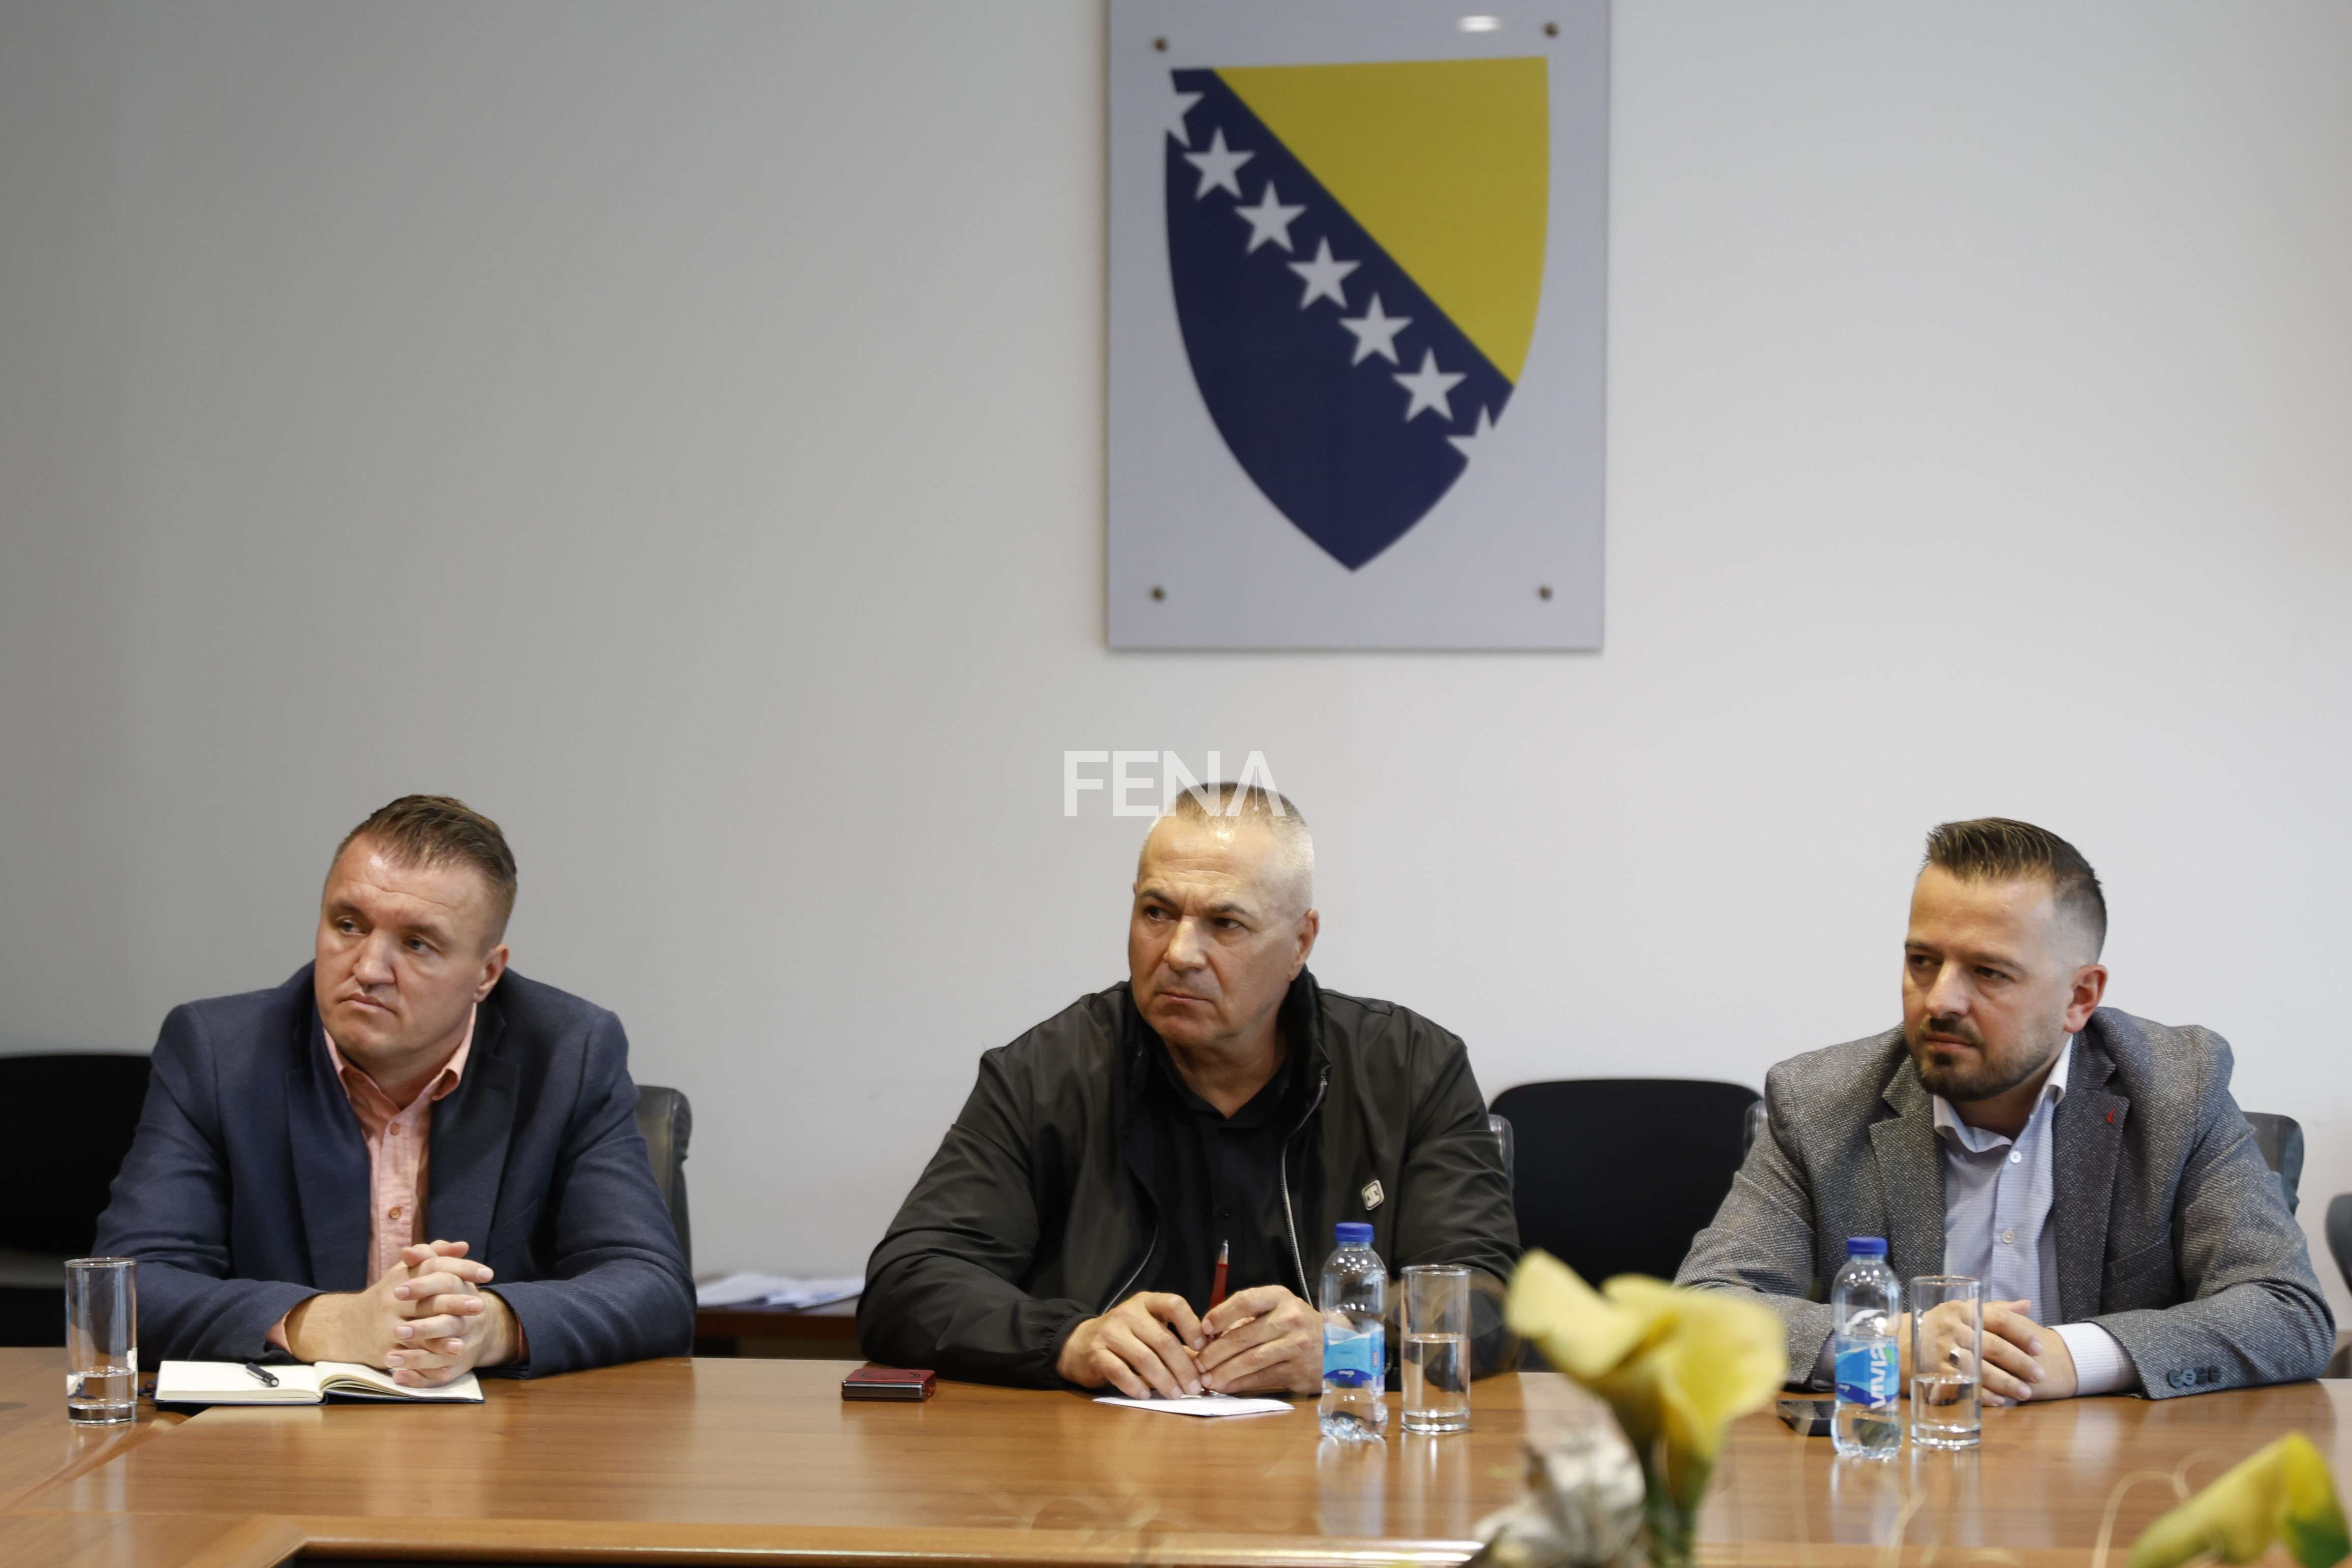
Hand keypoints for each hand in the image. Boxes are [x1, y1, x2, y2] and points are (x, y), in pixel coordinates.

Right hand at [282, 1239, 508, 1378]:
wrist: (349, 1326)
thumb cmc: (389, 1295)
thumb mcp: (406, 1271)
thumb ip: (434, 1256)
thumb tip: (463, 1246)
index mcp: (403, 1277)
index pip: (435, 1267)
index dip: (463, 1269)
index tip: (488, 1274)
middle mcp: (394, 1300)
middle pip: (428, 1300)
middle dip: (454, 1303)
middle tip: (480, 1305)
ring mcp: (388, 1326)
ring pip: (417, 1332)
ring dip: (441, 1339)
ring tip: (463, 1343)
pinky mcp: (385, 1350)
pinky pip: (409, 1356)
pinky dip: (428, 1362)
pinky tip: (446, 1363)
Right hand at [1056, 1292, 1204, 1397]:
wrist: (1080, 1343)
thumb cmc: (1125, 1339)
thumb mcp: (1149, 1330)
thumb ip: (1176, 1342)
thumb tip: (1206, 1363)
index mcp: (1147, 1303)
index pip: (1174, 1304)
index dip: (1192, 1325)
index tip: (1203, 1348)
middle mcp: (1129, 1313)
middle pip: (1163, 1339)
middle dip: (1183, 1366)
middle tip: (1194, 1387)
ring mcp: (1110, 1331)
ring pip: (1144, 1357)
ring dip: (1164, 1380)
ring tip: (1176, 1395)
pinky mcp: (1096, 1352)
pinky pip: (1119, 1370)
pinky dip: (1134, 1385)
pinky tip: (1145, 1395)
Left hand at [1195, 1284, 1321, 1395]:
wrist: (1336, 1348)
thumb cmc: (1295, 1327)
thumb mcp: (1278, 1310)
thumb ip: (1248, 1319)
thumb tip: (1209, 1337)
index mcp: (1280, 1298)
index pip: (1245, 1301)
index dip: (1220, 1315)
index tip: (1203, 1328)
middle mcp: (1290, 1319)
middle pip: (1244, 1335)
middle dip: (1216, 1352)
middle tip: (1198, 1363)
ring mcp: (1296, 1345)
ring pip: (1251, 1360)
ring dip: (1224, 1371)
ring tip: (1207, 1378)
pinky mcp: (1298, 1370)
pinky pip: (1262, 1378)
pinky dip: (1240, 1383)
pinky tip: (1225, 1386)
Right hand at [1899, 1299, 2074, 1405]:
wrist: (1892, 1344)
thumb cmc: (1933, 1327)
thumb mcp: (1959, 1312)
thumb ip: (1994, 1309)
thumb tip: (2027, 1305)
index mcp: (1960, 1310)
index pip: (1998, 1318)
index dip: (2021, 1334)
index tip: (2039, 1348)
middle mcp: (1951, 1327)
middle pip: (1993, 1345)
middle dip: (2020, 1363)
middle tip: (2039, 1375)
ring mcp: (1941, 1350)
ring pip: (1982, 1368)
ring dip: (2007, 1382)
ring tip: (2025, 1393)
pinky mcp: (1934, 1372)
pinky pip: (1964, 1384)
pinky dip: (1983, 1394)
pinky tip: (1999, 1401)